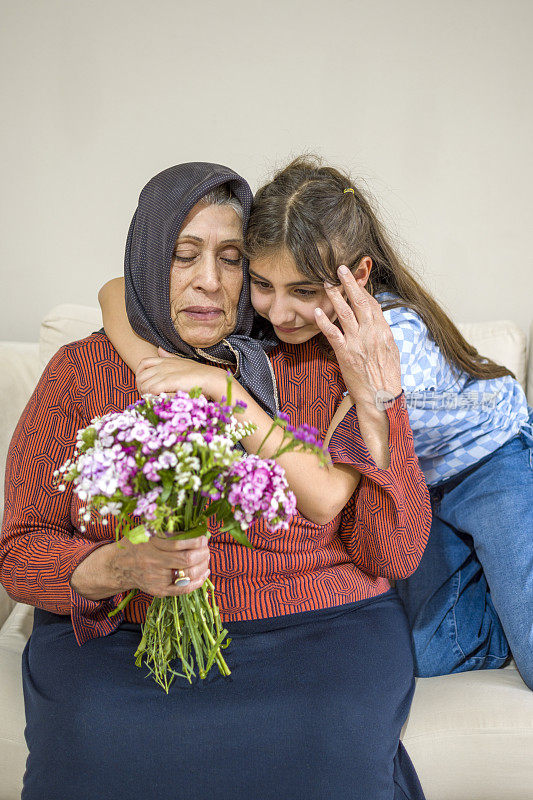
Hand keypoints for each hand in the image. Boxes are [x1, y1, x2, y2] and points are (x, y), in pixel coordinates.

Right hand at [112, 534, 210, 597]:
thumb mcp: (145, 531)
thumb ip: (166, 530)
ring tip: (206, 558)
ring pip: (187, 575)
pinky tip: (205, 573)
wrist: (117, 566)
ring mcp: (156, 579)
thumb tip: (192, 529)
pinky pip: (182, 590)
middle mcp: (153, 564)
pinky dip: (197, 582)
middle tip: (207, 548)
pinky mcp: (159, 591)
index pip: (179, 545)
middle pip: (186, 560)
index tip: (203, 537)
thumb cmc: (134, 544)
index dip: (196, 541)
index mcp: (150, 546)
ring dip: (203, 566)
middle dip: (202, 553)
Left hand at [135, 351, 224, 397]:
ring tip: (152, 400)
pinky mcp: (167, 382)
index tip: (145, 384)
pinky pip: (150, 390)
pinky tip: (157, 400)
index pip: (143, 363)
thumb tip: (159, 349)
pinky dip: (150, 396)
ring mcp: (164, 373)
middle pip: (140, 376)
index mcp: (165, 360)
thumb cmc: (199, 373)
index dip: (140, 374)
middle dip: (141, 387)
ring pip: (143, 384)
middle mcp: (162, 366)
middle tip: (148, 396)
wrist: (209, 378)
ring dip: (145, 394)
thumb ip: (169, 357)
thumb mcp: (181, 361)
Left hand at [314, 266, 401, 406]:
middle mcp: (371, 333)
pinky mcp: (345, 354)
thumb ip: (382, 333)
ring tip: (326, 282)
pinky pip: (333, 334)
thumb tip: (375, 321)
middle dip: (350, 283)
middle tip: (340, 268)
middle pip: (359, 302)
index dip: (362, 291)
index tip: (354, 281)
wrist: (382, 397)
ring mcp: (357, 342)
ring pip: (345, 313)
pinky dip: (324, 322)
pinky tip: (316, 312)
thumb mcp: (391, 351)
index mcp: (383, 331)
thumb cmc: (387, 376)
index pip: (372, 304)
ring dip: (335, 296)